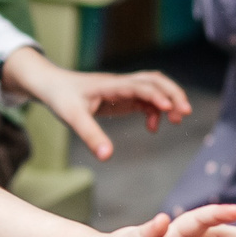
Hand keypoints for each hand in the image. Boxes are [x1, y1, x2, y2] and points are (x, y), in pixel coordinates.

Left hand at [0, 48, 190, 159]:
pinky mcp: (122, 97)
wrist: (51, 85)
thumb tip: (107, 156)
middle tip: (185, 113)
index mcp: (111, 85)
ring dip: (168, 100)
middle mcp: (121, 84)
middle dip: (173, 93)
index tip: (169, 108)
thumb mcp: (73, 118)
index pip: (140, 85)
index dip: (155, 95)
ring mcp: (123, 90)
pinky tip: (152, 128)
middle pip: (155, 80)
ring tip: (177, 120)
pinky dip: (155, 111)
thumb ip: (90, 135)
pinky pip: (146, 100)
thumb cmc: (61, 98)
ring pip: (154, 88)